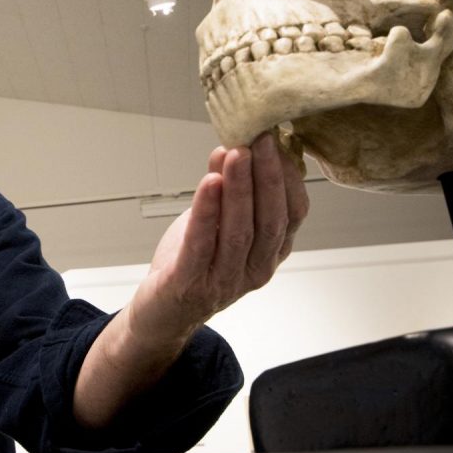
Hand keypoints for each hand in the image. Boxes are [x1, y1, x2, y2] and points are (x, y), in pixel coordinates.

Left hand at [128, 131, 308, 350]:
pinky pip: (201, 244)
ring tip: (235, 153)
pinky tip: (209, 182)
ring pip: (240, 231)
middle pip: (269, 219)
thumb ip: (228, 190)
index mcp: (269, 254)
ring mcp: (224, 281)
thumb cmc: (192, 264)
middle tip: (260, 139)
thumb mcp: (217, 223)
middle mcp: (255, 269)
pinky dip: (207, 211)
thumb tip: (235, 145)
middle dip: (266, 175)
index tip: (278, 141)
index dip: (288, 177)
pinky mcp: (190, 284)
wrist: (161, 313)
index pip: (292, 214)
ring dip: (239, 188)